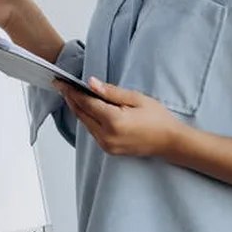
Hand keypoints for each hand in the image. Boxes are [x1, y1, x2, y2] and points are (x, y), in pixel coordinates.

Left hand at [55, 77, 181, 156]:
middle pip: (82, 114)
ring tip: (71, 94)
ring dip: (78, 109)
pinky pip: (92, 131)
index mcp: (114, 121)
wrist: (170, 142)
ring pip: (85, 123)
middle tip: (61, 86)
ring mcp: (107, 145)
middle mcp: (107, 136)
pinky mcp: (109, 149)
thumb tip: (91, 83)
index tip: (61, 82)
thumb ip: (111, 92)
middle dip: (71, 99)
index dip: (71, 91)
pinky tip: (86, 108)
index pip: (85, 103)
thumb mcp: (136, 99)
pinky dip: (87, 119)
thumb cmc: (158, 119)